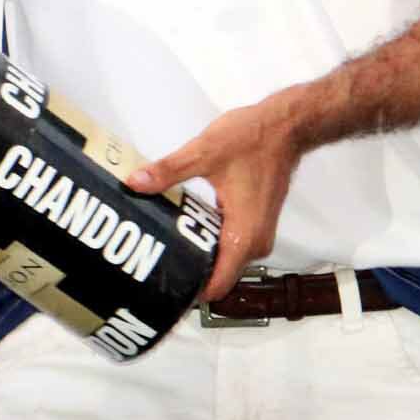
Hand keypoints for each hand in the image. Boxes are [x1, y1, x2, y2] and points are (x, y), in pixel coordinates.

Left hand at [124, 91, 306, 300]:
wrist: (285, 128)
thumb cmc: (251, 140)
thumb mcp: (203, 153)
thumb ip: (168, 171)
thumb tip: (134, 183)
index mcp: (243, 236)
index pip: (217, 285)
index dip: (190, 292)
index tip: (161, 290)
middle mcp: (254, 242)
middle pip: (219, 276)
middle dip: (189, 275)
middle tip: (151, 266)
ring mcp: (258, 233)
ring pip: (224, 260)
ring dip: (199, 257)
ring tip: (162, 249)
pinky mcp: (256, 222)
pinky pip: (230, 244)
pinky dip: (209, 242)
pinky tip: (184, 229)